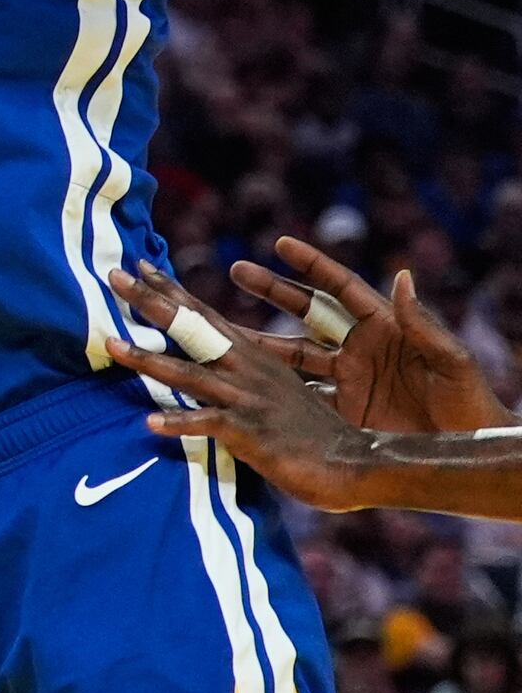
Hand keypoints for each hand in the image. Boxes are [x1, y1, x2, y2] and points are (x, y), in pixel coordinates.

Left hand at [105, 265, 385, 510]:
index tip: (139, 265)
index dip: (171, 291)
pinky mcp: (253, 432)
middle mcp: (248, 369)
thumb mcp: (275, 390)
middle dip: (152, 302)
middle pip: (193, 328)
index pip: (205, 315)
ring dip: (146, 358)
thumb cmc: (311, 432)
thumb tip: (213, 362)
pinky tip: (149, 420)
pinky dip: (180, 421)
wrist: (356, 464)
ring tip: (110, 344)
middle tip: (114, 276)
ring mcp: (249, 398)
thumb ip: (243, 373)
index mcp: (254, 356)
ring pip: (189, 373)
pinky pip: (209, 424)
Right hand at [232, 234, 512, 434]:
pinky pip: (299, 393)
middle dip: (273, 290)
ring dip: (259, 339)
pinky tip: (244, 381)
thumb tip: (402, 276)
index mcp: (386, 327)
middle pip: (308, 311)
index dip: (313, 264)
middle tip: (237, 270)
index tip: (280, 243)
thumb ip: (423, 324)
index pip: (343, 288)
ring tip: (221, 329)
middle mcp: (361, 346)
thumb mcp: (451, 361)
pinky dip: (272, 387)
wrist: (470, 450)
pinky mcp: (342, 409)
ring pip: (294, 351)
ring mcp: (349, 377)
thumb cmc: (471, 402)